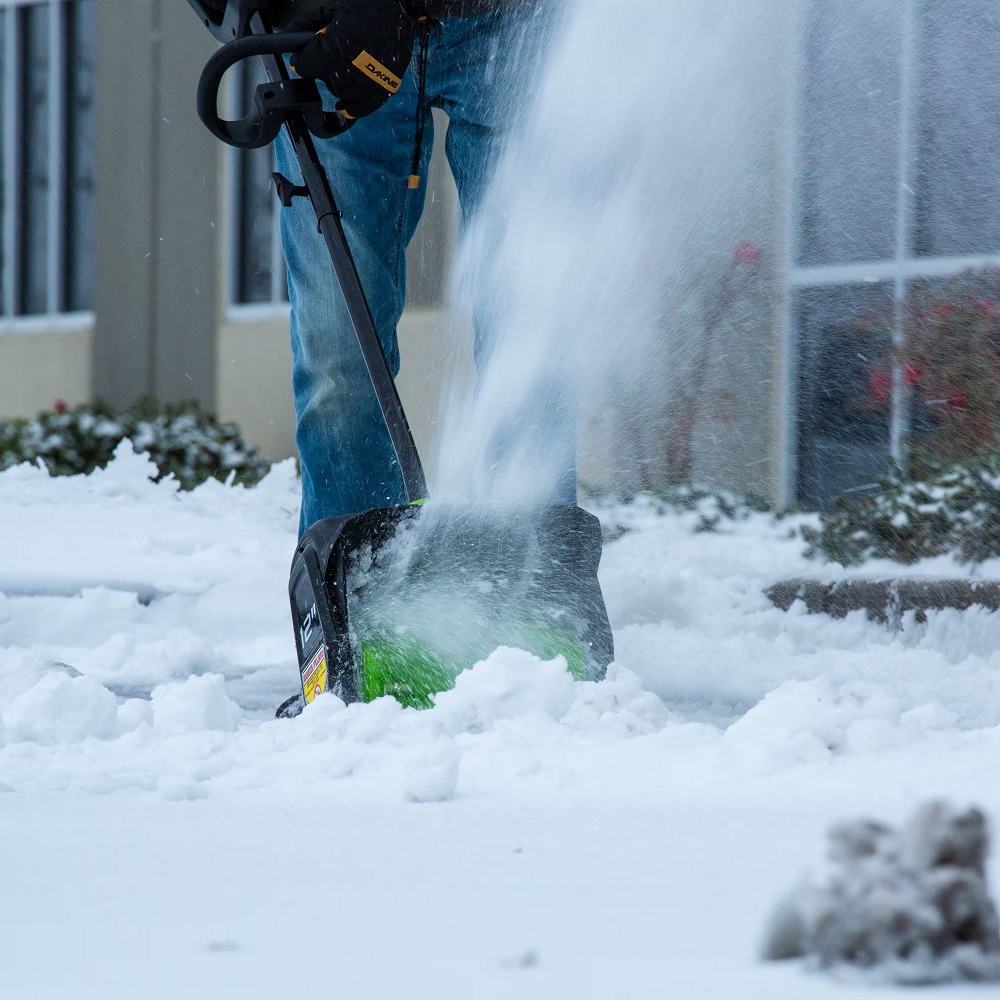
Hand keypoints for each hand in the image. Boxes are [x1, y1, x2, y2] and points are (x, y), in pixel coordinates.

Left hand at [288, 0, 415, 121]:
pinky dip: (350, 107)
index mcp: (334, 47)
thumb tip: (290, 43)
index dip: (303, 62)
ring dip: (338, 82)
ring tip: (347, 66)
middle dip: (324, 69)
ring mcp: (366, 82)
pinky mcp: (381, 90)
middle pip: (323, 80)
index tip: (304, 59)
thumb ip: (306, 27)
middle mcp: (349, 68)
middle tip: (333, 56)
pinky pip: (359, 109)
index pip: (306, 67)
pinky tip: (343, 104)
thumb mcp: (331, 10)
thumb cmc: (366, 8)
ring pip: (339, 93)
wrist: (399, 10)